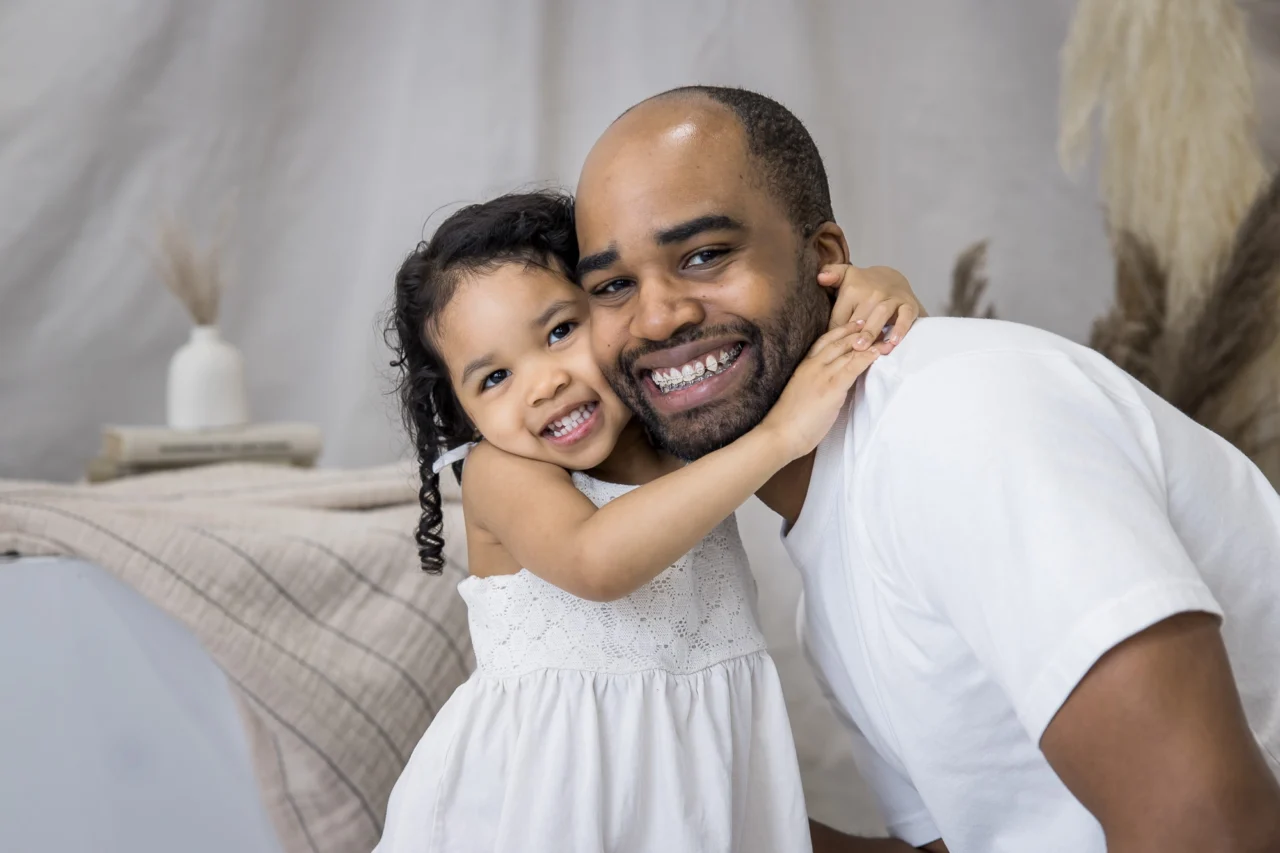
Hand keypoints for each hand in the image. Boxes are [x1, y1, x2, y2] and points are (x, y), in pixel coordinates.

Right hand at [760, 326, 878, 460]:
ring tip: (883, 336)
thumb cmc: (789, 421)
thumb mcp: (800, 394)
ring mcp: (822, 375)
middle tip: (873, 322)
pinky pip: (853, 367)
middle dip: (856, 331)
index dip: (840, 331)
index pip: (823, 342)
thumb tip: (830, 384)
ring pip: (847, 351)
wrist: (780, 434)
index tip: (853, 325)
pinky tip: (877, 352)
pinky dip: (867, 357)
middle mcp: (812, 366)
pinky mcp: (831, 387)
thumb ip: (814, 384)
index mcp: (803, 367)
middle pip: (838, 342)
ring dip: (867, 342)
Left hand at [818, 264, 923, 352]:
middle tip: (844, 352)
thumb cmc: (863, 285)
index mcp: (852, 289)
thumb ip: (831, 274)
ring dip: (871, 331)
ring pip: (880, 315)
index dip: (834, 334)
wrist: (893, 279)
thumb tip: (820, 277)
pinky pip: (905, 316)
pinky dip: (900, 328)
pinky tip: (893, 342)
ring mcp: (891, 298)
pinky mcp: (908, 304)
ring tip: (862, 348)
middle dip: (852, 336)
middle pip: (859, 318)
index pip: (839, 317)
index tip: (830, 348)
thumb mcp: (845, 275)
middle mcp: (872, 292)